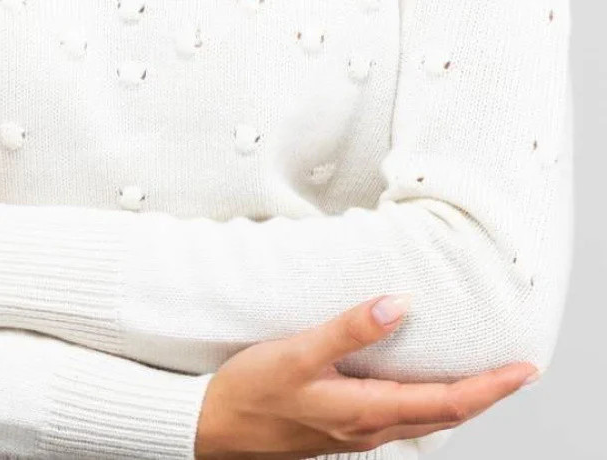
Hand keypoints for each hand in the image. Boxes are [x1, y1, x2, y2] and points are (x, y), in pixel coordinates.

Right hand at [194, 294, 538, 457]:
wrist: (213, 431)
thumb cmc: (250, 392)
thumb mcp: (297, 352)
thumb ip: (349, 329)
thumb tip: (398, 304)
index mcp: (366, 411)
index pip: (447, 402)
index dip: (490, 387)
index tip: (523, 370)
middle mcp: (369, 428)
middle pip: (446, 416)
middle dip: (486, 396)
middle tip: (518, 373)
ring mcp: (355, 433)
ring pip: (425, 421)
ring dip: (460, 401)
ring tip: (482, 379)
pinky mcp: (341, 428)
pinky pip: (401, 419)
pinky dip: (428, 404)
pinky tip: (420, 388)